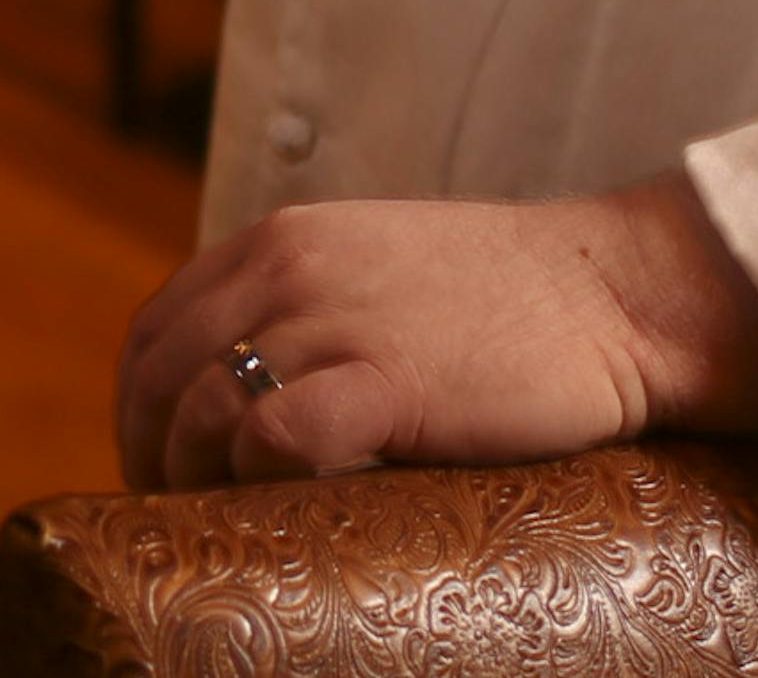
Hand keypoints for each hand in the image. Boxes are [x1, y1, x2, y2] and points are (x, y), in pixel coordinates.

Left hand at [117, 173, 757, 489]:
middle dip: (154, 464)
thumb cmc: (508, 300)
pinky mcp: (387, 377)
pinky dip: (261, 477)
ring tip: (244, 519)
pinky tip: (300, 496)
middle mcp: (296, 263)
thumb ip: (299, 305)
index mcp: (287, 234)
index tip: (165, 477)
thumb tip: (223, 396)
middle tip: (191, 522)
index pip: (153, 331)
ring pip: (201, 412)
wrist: (619, 291)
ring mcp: (337, 317)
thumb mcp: (376, 268)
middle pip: (157, 380)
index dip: (138, 415)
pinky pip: (271, 436)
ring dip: (202, 482)